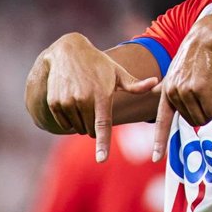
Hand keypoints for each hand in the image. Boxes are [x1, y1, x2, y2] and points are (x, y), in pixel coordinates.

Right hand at [25, 32, 157, 161]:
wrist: (68, 51)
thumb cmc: (98, 64)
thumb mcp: (117, 72)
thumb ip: (136, 85)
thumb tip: (157, 84)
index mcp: (101, 95)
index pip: (102, 124)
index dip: (102, 144)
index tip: (101, 159)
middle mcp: (83, 99)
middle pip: (90, 130)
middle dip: (94, 125)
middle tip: (94, 105)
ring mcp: (67, 101)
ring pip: (77, 128)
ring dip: (81, 122)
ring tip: (83, 99)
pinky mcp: (54, 103)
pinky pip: (64, 124)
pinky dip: (69, 119)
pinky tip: (71, 100)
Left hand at [152, 20, 211, 161]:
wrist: (210, 38)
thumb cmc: (203, 56)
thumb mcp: (185, 73)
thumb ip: (183, 91)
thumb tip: (189, 113)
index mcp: (168, 90)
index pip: (162, 119)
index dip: (160, 140)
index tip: (155, 158)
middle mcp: (172, 92)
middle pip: (194, 120)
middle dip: (207, 111)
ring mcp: (184, 92)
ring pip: (205, 118)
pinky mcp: (197, 90)